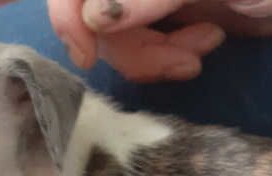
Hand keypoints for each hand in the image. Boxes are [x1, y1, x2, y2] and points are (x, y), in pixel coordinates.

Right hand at [49, 0, 271, 80]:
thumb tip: (94, 18)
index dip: (69, 16)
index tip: (87, 55)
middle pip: (94, 18)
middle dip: (133, 49)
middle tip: (180, 65)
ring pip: (117, 39)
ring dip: (153, 58)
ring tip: (199, 55)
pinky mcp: (165, 19)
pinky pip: (141, 48)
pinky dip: (164, 60)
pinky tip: (202, 49)